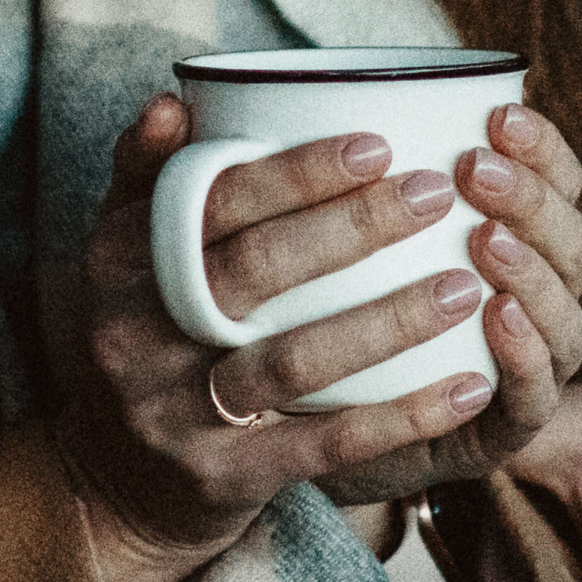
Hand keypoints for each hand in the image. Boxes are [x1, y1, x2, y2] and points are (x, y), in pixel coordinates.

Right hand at [60, 95, 581, 581]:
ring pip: (293, 359)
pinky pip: (322, 445)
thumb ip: (147, 176)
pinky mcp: (220, 477)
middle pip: (254, 270)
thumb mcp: (124, 256)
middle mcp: (135, 333)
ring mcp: (174, 412)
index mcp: (117, 259)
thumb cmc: (147, 335)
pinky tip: (469, 388)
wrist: (111, 482)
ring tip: (467, 286)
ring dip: (390, 321)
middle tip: (437, 193)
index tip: (382, 142)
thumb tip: (177, 99)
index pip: (210, 199)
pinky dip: (401, 417)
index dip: (297, 171)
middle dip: (354, 226)